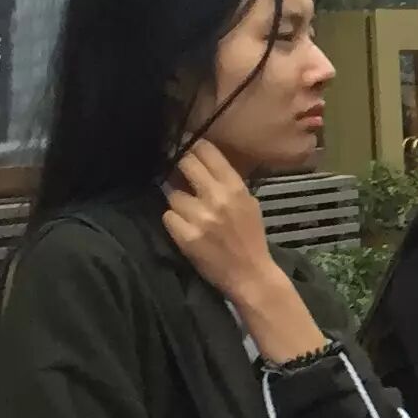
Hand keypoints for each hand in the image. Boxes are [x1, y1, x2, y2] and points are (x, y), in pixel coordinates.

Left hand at [163, 140, 281, 301]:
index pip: (206, 151)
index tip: (183, 144)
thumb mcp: (248, 202)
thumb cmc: (250, 236)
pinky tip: (184, 227)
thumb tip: (200, 161)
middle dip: (177, 164)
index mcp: (235, 187)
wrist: (250, 274)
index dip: (191, 145)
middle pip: (184, 163)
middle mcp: (217, 198)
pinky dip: (173, 221)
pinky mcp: (185, 236)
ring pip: (172, 193)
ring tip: (187, 211)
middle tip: (176, 169)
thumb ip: (226, 182)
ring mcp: (199, 217)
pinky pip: (167, 216)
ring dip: (176, 200)